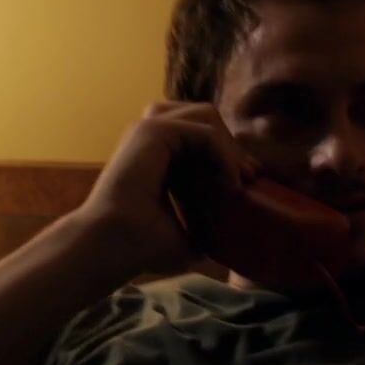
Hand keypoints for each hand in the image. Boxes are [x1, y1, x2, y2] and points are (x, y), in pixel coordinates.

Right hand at [73, 101, 255, 275]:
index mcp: (155, 154)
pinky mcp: (152, 131)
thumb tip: (231, 249)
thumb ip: (205, 228)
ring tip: (240, 178)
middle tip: (251, 177)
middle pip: (206, 117)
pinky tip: (230, 183)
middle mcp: (149, 136)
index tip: (250, 181)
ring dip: (229, 145)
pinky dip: (224, 154)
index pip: (201, 135)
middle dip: (232, 144)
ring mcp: (148, 129)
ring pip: (206, 116)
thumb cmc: (141, 248)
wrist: (113, 248)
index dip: (229, 153)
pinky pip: (204, 131)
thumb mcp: (186, 236)